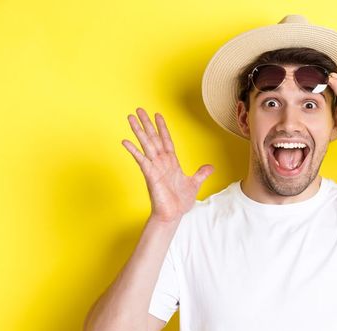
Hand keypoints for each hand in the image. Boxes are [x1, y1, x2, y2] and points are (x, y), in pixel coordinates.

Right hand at [122, 107, 213, 221]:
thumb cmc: (179, 202)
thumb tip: (210, 167)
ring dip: (138, 131)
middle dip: (147, 124)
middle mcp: (161, 162)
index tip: (158, 115)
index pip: (166, 140)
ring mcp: (154, 168)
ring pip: (146, 145)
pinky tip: (125, 142)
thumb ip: (201, 174)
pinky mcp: (150, 175)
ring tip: (130, 118)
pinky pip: (141, 160)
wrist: (173, 215)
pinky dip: (134, 151)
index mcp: (171, 162)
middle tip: (138, 110)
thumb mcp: (194, 184)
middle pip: (153, 138)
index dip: (162, 128)